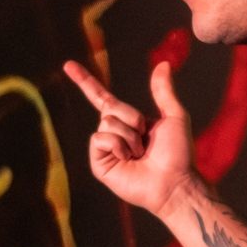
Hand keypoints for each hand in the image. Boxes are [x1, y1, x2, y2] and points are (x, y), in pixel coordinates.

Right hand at [64, 59, 194, 216]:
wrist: (175, 181)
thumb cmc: (178, 154)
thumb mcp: (174, 116)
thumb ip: (164, 91)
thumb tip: (163, 64)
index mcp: (128, 121)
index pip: (101, 97)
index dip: (85, 81)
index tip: (68, 65)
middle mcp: (113, 133)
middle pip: (109, 108)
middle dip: (132, 118)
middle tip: (146, 138)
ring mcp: (105, 149)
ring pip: (106, 123)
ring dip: (129, 136)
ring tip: (140, 154)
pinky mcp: (99, 163)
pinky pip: (99, 138)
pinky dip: (118, 145)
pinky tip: (128, 159)